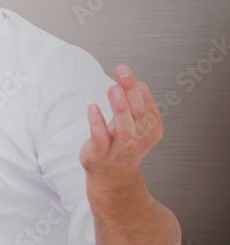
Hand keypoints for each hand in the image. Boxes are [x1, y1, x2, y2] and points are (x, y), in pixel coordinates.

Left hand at [79, 63, 162, 183]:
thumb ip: (137, 101)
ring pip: (124, 128)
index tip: (124, 70)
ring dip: (120, 107)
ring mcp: (119, 148)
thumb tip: (135, 81)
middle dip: (131, 91)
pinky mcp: (100, 153)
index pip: (147, 104)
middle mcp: (139, 138)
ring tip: (113, 88)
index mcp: (151, 127)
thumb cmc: (123, 142)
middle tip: (122, 72)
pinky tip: (92, 107)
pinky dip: (97, 123)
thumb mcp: (136, 121)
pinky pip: (100, 138)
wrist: (112, 174)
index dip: (136, 87)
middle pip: (139, 112)